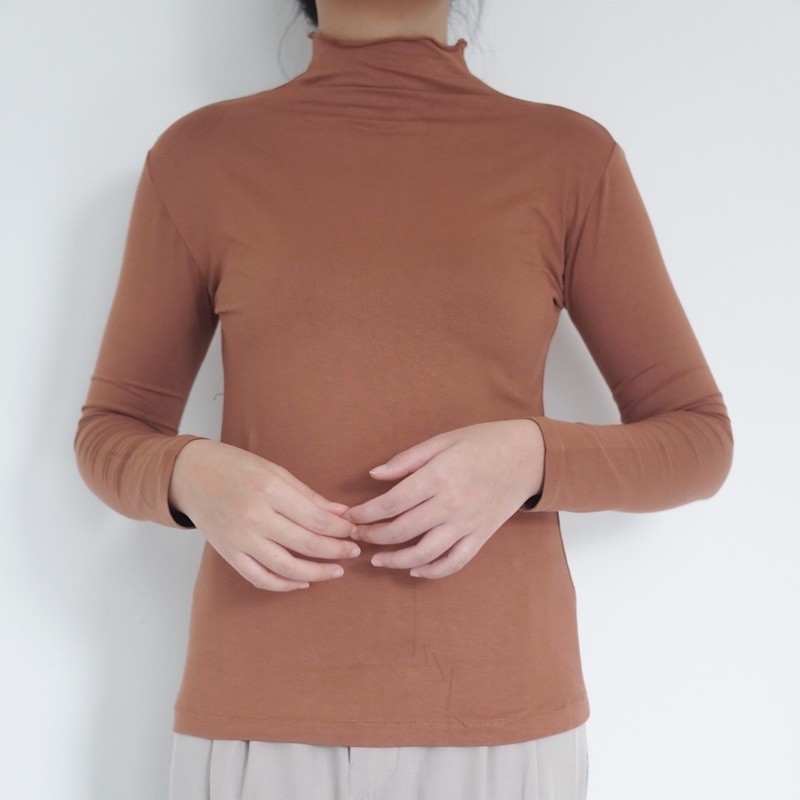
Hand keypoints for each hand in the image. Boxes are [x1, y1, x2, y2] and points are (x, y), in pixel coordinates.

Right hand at [168, 439, 360, 590]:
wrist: (190, 474)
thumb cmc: (236, 467)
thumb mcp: (275, 471)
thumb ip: (308, 495)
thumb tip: (341, 513)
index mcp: (268, 490)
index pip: (315, 518)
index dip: (340, 528)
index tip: (354, 530)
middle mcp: (254, 517)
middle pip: (306, 544)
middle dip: (336, 550)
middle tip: (353, 550)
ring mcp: (239, 539)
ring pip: (286, 567)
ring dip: (317, 573)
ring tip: (336, 571)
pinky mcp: (228, 554)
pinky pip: (260, 578)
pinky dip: (284, 585)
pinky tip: (303, 582)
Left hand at [341, 419, 543, 579]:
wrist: (528, 456)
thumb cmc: (483, 442)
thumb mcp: (442, 441)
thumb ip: (406, 460)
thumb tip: (374, 476)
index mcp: (439, 476)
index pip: (392, 503)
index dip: (366, 513)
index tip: (350, 516)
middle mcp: (451, 504)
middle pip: (402, 530)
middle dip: (373, 536)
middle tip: (357, 535)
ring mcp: (467, 524)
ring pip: (424, 553)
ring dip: (395, 561)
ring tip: (377, 559)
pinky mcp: (481, 537)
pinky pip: (453, 562)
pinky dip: (431, 571)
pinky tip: (414, 569)